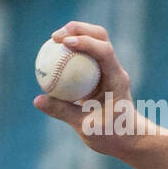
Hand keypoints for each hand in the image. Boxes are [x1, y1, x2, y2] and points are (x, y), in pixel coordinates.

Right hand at [33, 22, 137, 155]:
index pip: (104, 51)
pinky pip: (84, 55)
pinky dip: (70, 51)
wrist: (130, 139)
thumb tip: (37, 99)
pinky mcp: (99, 74)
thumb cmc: (113, 136)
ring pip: (93, 41)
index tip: (63, 43)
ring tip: (52, 41)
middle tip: (55, 37)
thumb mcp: (87, 128)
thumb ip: (63, 112)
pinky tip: (52, 56)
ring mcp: (108, 70)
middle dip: (78, 29)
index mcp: (117, 80)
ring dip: (74, 35)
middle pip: (100, 36)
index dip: (84, 42)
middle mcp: (114, 70)